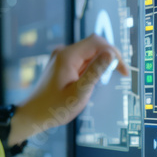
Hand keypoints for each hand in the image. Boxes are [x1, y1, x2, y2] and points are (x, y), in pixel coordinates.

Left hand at [8, 34, 126, 145]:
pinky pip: (82, 60)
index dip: (113, 53)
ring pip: (88, 53)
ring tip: (109, 78)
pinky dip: (92, 67)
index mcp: (67, 56)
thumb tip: (110, 54)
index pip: (97, 42)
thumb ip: (95, 72)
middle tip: (120, 74)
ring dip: (101, 63)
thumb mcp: (79, 92)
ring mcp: (62, 58)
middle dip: (109, 57)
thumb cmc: (55, 107)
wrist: (34, 114)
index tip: (122, 71)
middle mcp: (64, 52)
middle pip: (93, 45)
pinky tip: (96, 80)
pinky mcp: (62, 65)